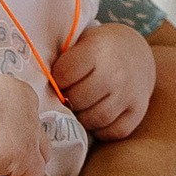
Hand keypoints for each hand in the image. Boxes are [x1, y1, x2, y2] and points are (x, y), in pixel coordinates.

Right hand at [0, 74, 52, 175]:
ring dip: (25, 164)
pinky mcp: (26, 156)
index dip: (15, 129)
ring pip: (42, 155)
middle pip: (39, 133)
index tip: (0, 137)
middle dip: (25, 146)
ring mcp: (30, 133)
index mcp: (16, 90)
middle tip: (2, 155)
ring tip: (2, 169)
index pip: (28, 112)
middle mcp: (29, 109)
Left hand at [56, 20, 153, 140]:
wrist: (137, 53)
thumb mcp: (82, 43)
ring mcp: (129, 94)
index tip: (59, 79)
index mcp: (98, 51)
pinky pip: (112, 132)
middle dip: (68, 100)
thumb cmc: (100, 50)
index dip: (56, 80)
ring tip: (82, 107)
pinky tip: (98, 116)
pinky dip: (101, 129)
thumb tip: (37, 84)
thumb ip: (63, 61)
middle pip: (78, 100)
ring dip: (83, 117)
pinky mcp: (138, 111)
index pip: (64, 75)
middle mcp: (116, 73)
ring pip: (94, 119)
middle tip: (69, 96)